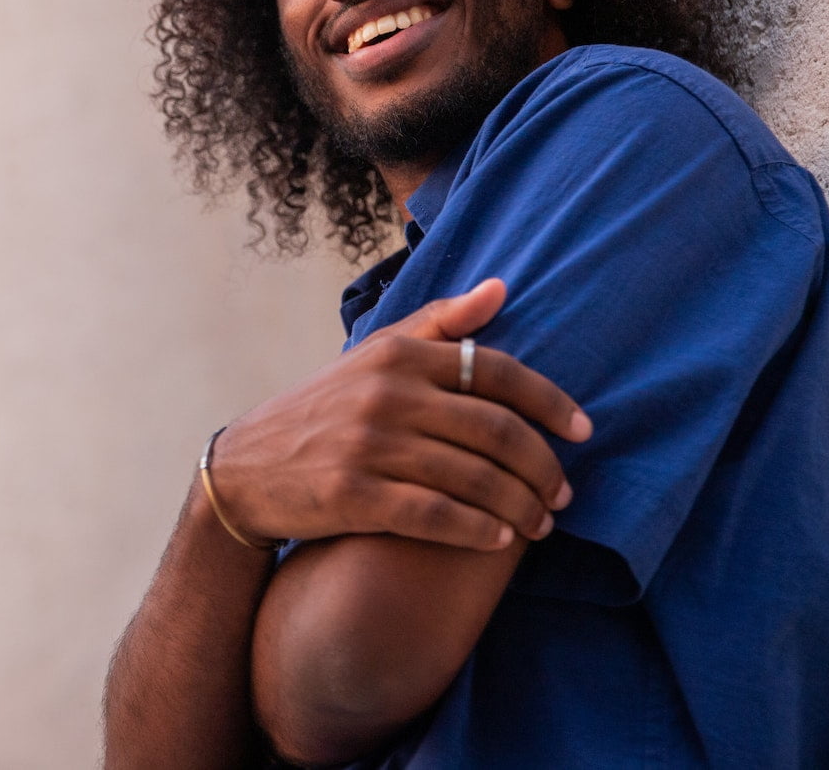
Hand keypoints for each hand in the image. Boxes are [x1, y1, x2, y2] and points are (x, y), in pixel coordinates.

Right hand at [206, 279, 591, 550]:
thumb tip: (501, 289)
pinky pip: (436, 516)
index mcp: (397, 354)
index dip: (549, 401)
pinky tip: (498, 540)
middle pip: (494, 429)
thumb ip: (438, 323)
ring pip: (474, 478)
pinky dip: (477, 531)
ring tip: (540, 524)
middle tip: (563, 494)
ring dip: (520, 507)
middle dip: (543, 466)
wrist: (245, 470)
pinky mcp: (354, 495)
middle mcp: (386, 394)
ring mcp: (368, 446)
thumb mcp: (373, 356)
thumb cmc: (322, 411)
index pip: (494, 370)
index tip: (584, 431)